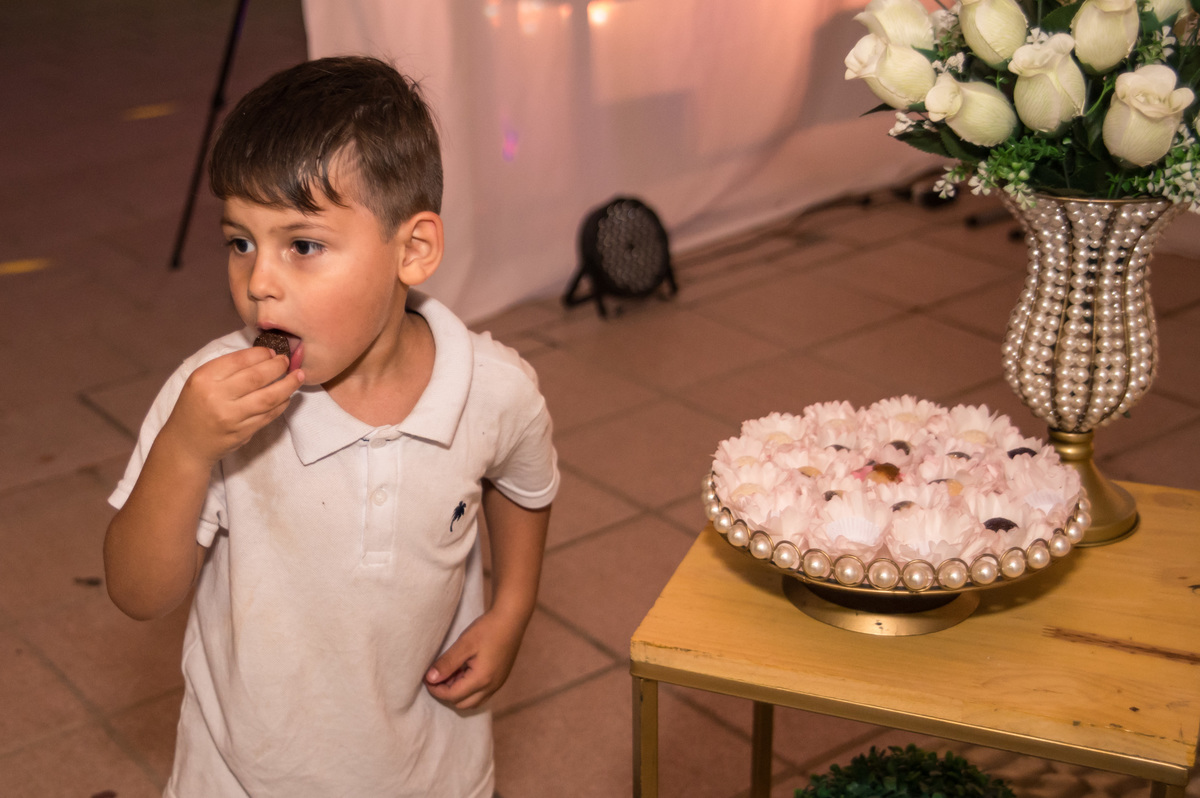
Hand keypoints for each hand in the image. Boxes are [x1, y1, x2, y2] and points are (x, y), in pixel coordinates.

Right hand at [163, 347, 303, 466]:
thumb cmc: (195, 407)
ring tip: (298, 376)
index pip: (239, 360)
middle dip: (277, 367)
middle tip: (287, 361)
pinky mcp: (243, 433)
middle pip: (257, 377)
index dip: (260, 354)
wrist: (186, 444)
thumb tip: (263, 356)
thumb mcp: (201, 382)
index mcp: (204, 379)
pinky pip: (269, 415)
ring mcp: (232, 417)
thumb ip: (227, 369)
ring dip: (287, 386)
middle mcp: (217, 397)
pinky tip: (287, 396)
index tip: (272, 352)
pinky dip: (281, 404)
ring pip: (268, 398)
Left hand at [424, 607, 528, 709]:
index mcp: (481, 680)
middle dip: (447, 693)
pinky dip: (469, 688)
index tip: (426, 678)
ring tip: (451, 672)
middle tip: (438, 676)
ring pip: (473, 701)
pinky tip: (464, 670)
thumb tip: (430, 679)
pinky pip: (482, 693)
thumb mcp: (464, 644)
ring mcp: (498, 684)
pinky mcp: (500, 678)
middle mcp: (491, 687)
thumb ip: (447, 663)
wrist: (512, 619)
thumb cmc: (488, 629)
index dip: (436, 690)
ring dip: (459, 692)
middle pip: (462, 704)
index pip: (452, 696)